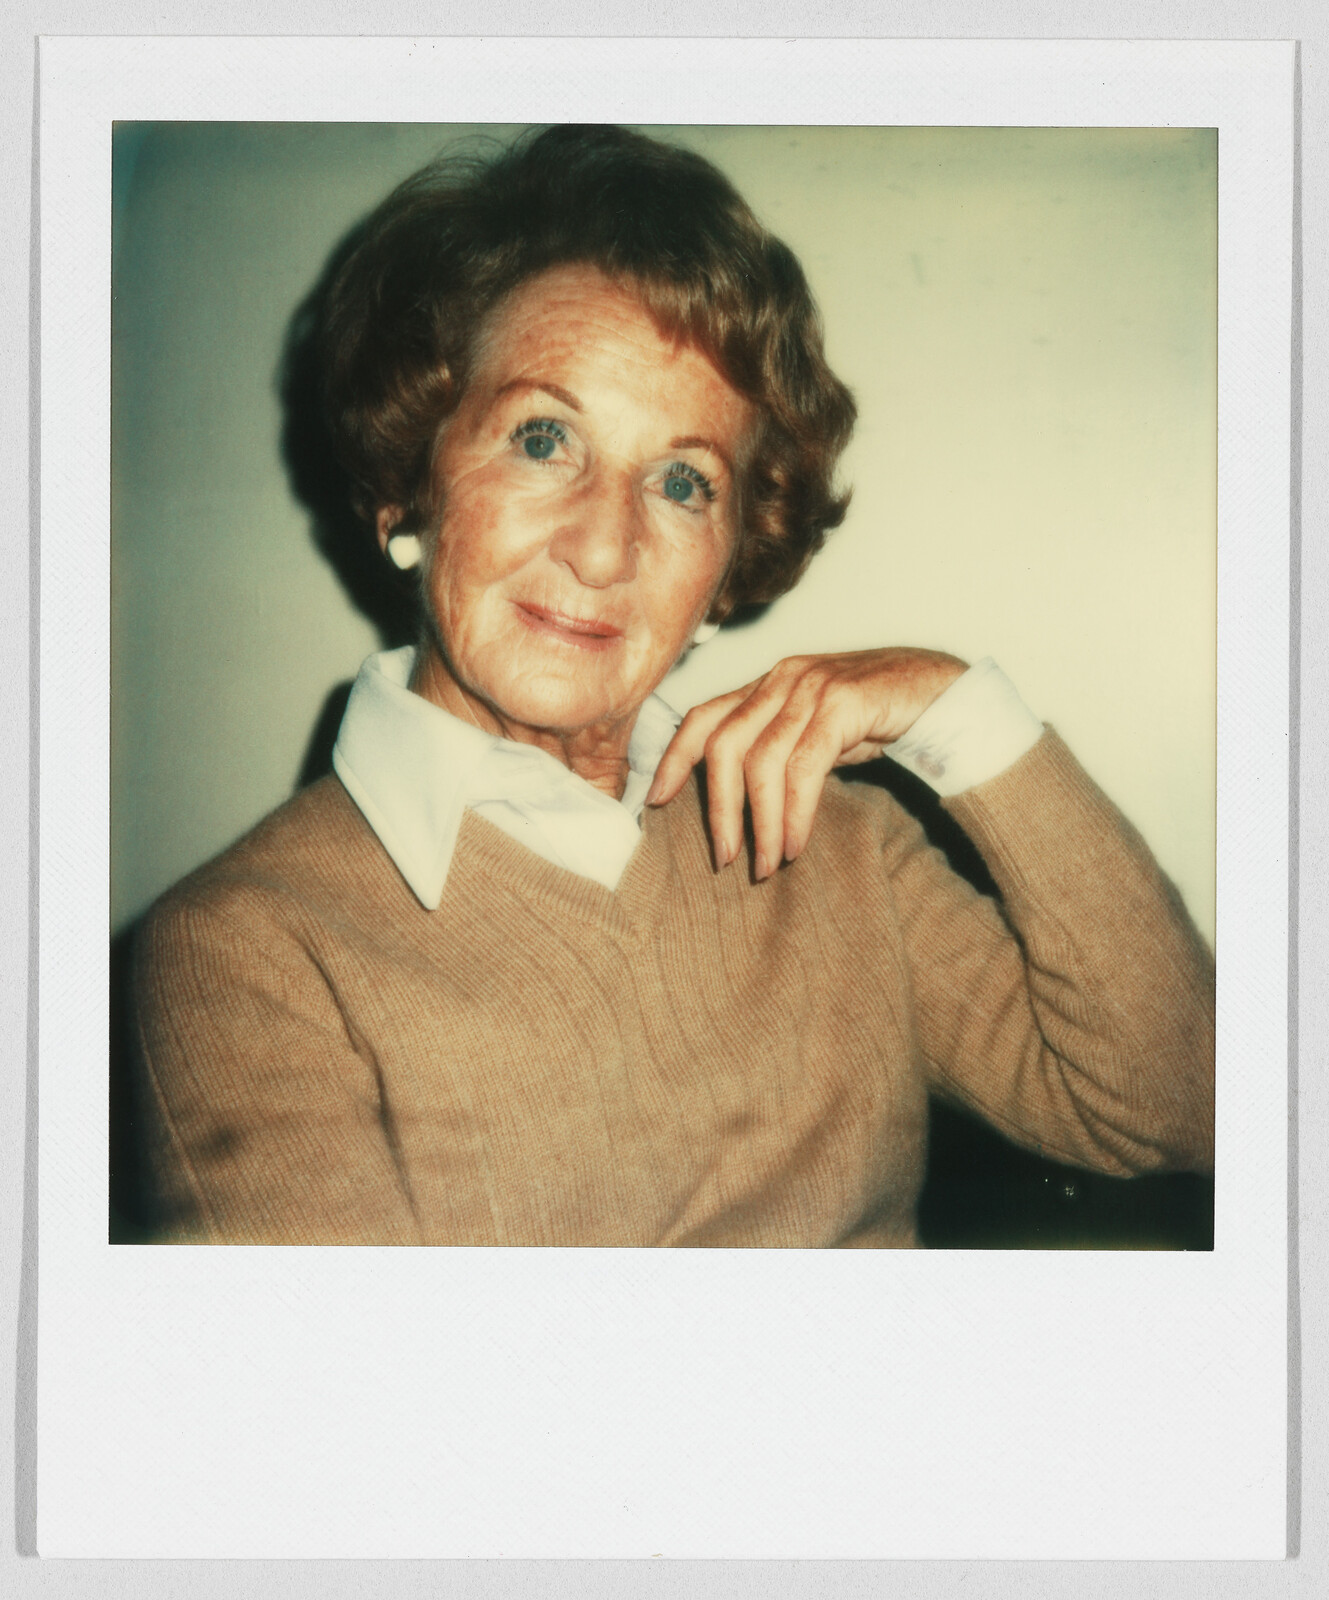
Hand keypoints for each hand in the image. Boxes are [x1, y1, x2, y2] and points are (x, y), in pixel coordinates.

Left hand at [647, 648, 967, 878]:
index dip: (674, 760)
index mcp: (767, 685)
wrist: (947, 692)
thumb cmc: (879, 720)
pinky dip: (795, 811)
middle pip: (722, 744)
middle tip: (724, 859)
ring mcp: (812, 686)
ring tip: (766, 864)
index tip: (655, 803)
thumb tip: (737, 803)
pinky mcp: (845, 700)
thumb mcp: (816, 735)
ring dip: (759, 822)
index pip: (702, 718)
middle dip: (718, 808)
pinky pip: (804, 765)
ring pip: (761, 760)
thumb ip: (778, 754)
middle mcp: (782, 679)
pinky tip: (796, 843)